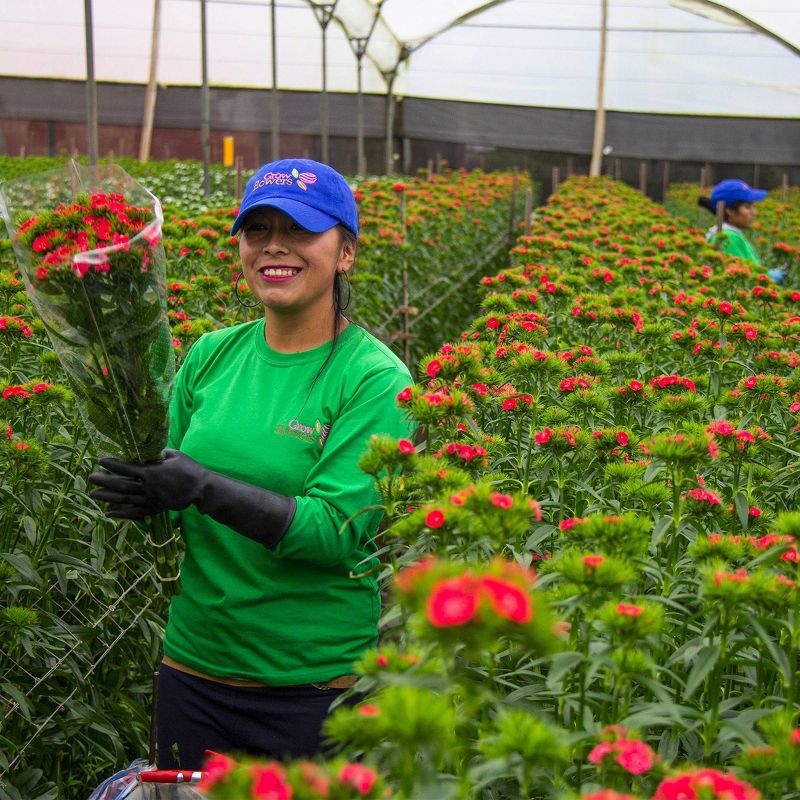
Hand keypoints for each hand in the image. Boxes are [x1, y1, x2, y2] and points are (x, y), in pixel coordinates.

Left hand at [88, 449, 205, 518]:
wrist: (201, 489)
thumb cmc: (189, 468)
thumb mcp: (174, 455)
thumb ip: (158, 453)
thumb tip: (144, 449)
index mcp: (152, 472)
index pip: (127, 468)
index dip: (113, 465)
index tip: (101, 460)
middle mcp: (148, 487)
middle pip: (121, 485)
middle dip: (105, 482)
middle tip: (92, 478)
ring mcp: (151, 500)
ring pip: (125, 500)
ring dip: (107, 498)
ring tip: (94, 495)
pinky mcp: (155, 508)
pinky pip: (135, 513)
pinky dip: (121, 514)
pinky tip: (109, 513)